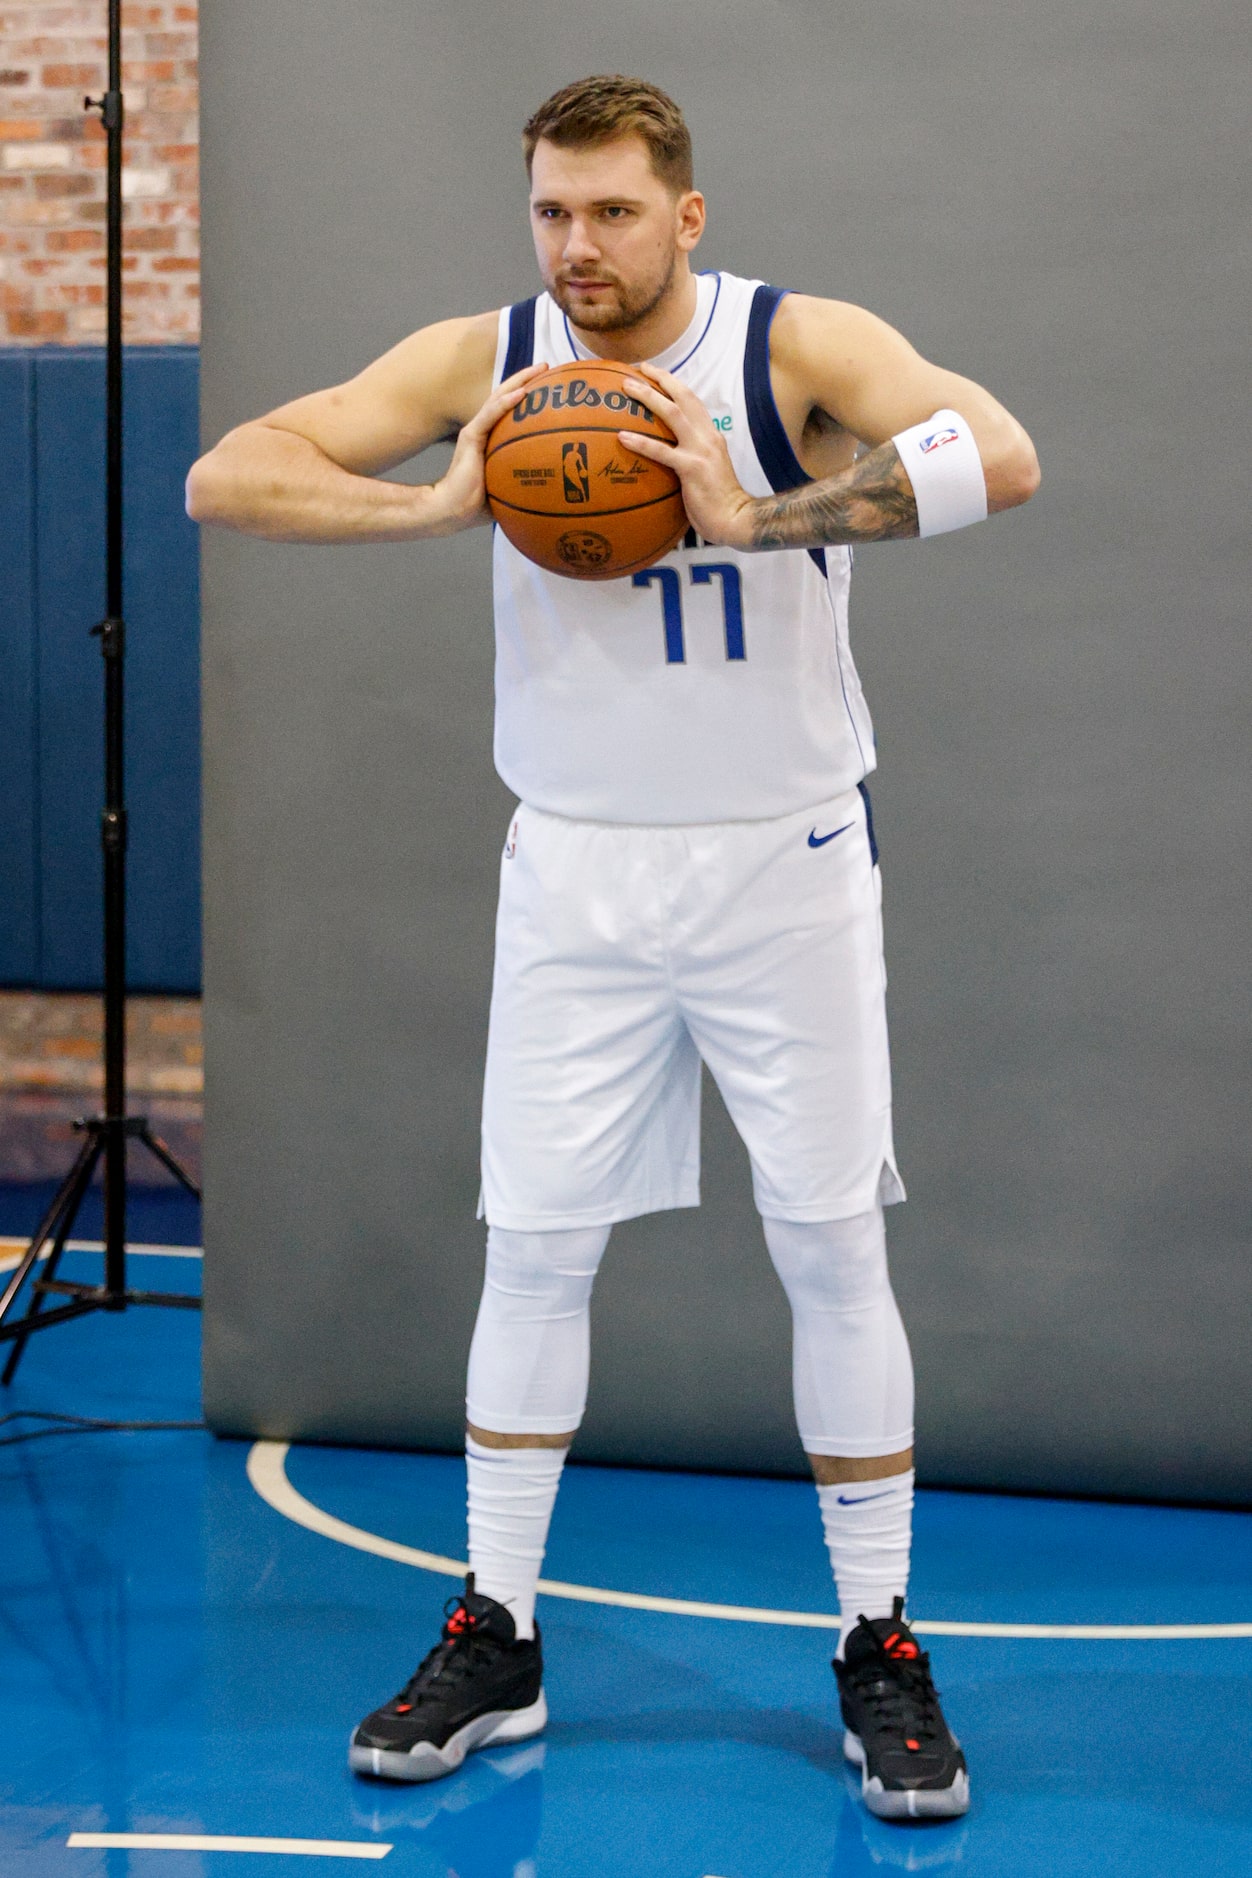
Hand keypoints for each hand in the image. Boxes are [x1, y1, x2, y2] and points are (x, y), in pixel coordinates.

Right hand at [428, 363, 549, 533]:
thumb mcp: (510, 488)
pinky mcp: (470, 436)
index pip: (511, 411)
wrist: (454, 510)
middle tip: (548, 368)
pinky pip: (491, 414)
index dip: (529, 397)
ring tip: (541, 370)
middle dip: (527, 379)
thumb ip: (527, 482)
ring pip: (500, 397)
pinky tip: (523, 392)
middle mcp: (484, 430)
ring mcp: (476, 430)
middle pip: (507, 396)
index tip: (550, 387)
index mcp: (492, 439)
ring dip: (521, 381)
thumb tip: (557, 490)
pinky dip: (507, 402)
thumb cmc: (478, 505)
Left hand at [617, 364, 756, 549]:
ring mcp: (700, 450)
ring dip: (647, 396)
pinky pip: (661, 451)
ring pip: (672, 413)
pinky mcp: (691, 468)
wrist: (736, 519)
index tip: (653, 372)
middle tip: (636, 369)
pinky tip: (622, 436)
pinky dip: (640, 442)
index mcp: (711, 435)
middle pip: (682, 396)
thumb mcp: (707, 470)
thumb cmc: (719, 502)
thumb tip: (669, 455)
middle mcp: (708, 436)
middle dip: (660, 378)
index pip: (692, 400)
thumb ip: (692, 456)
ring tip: (625, 388)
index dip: (672, 383)